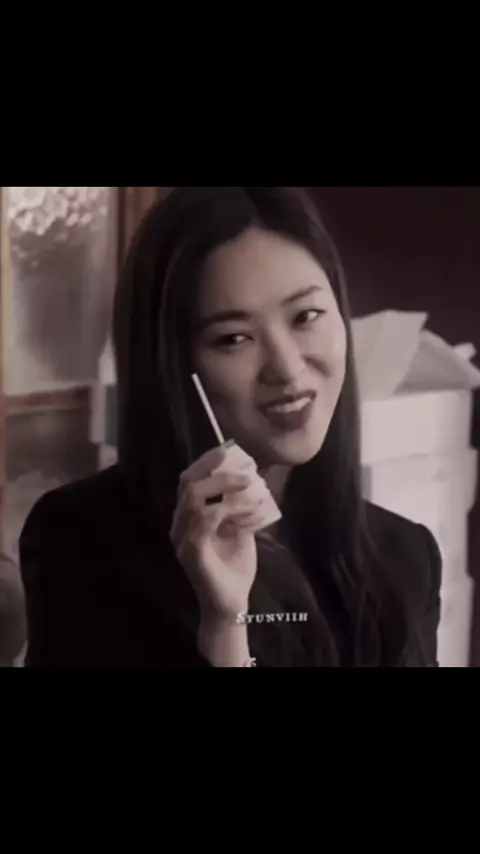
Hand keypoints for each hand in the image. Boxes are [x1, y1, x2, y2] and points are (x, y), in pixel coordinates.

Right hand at [169, 445, 269, 619]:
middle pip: (188, 483)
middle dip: (216, 471)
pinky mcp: (191, 551)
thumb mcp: (239, 528)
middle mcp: (179, 524)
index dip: (206, 463)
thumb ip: (238, 504)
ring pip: (195, 498)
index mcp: (188, 516)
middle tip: (246, 471)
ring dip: (228, 490)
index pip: (189, 480)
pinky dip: (231, 510)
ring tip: (254, 491)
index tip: (228, 451)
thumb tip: (251, 476)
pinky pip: (206, 520)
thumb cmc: (234, 566)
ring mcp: (181, 537)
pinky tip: (251, 512)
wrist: (232, 603)